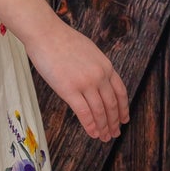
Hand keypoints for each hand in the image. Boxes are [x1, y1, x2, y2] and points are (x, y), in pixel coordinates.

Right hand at [23, 17, 129, 142]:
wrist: (45, 34)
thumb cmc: (62, 39)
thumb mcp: (89, 50)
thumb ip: (96, 66)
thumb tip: (97, 80)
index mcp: (106, 66)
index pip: (120, 92)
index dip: (123, 108)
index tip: (124, 119)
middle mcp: (99, 76)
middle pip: (111, 105)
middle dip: (114, 122)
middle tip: (115, 133)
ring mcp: (85, 83)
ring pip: (100, 111)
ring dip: (103, 127)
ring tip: (104, 137)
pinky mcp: (70, 90)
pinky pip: (84, 113)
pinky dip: (90, 126)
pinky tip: (93, 133)